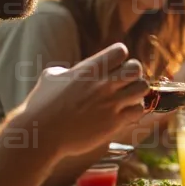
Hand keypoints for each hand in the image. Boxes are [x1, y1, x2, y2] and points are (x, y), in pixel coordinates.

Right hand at [19, 43, 149, 156]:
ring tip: (127, 97)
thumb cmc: (41, 106)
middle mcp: (103, 84)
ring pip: (142, 88)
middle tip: (125, 82)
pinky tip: (124, 113)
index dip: (119, 57)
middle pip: (136, 68)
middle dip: (133, 73)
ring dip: (137, 91)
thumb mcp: (51, 77)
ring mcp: (110, 103)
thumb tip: (69, 72)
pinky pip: (138, 110)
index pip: (120, 51)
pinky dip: (134, 110)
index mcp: (89, 69)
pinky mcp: (114, 122)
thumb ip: (66, 71)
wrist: (42, 134)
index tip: (112, 66)